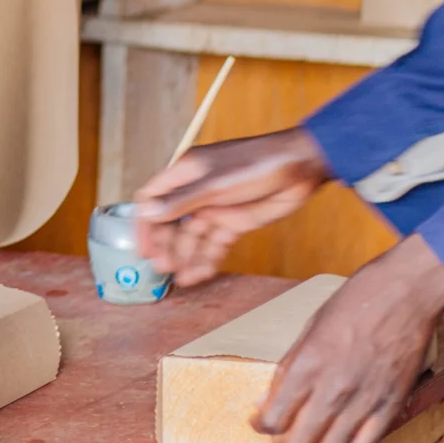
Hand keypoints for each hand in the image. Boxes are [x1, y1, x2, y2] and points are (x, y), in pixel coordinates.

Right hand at [131, 126, 333, 285]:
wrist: (300, 167)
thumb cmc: (257, 163)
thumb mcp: (216, 184)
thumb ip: (181, 201)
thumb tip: (147, 211)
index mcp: (185, 173)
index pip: (152, 198)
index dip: (144, 223)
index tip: (143, 249)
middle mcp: (196, 191)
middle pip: (171, 222)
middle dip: (166, 246)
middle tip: (163, 269)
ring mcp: (215, 207)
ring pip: (193, 237)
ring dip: (186, 257)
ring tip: (182, 279)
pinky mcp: (234, 222)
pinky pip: (214, 243)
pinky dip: (207, 259)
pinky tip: (200, 274)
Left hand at [255, 235, 443, 442]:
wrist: (404, 294)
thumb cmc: (354, 302)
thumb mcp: (309, 329)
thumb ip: (288, 368)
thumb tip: (267, 400)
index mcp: (306, 366)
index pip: (273, 418)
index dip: (261, 426)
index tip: (260, 423)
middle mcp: (333, 389)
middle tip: (282, 437)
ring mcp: (364, 401)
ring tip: (312, 439)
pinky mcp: (391, 405)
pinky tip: (342, 437)